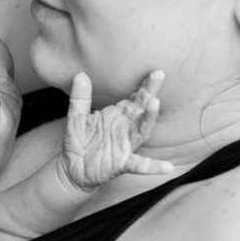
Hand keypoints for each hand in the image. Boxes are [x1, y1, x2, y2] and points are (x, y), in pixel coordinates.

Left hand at [62, 71, 173, 189]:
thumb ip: (80, 98)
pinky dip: (153, 166)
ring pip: (142, 131)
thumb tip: (80, 74)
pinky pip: (139, 165)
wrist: (71, 169)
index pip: (134, 98)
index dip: (143, 86)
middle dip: (149, 93)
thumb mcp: (77, 117)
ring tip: (155, 103)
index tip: (153, 71)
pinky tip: (167, 167)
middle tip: (158, 75)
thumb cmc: (79, 142)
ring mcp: (125, 147)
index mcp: (118, 116)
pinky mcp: (121, 164)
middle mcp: (125, 129)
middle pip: (141, 109)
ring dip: (149, 118)